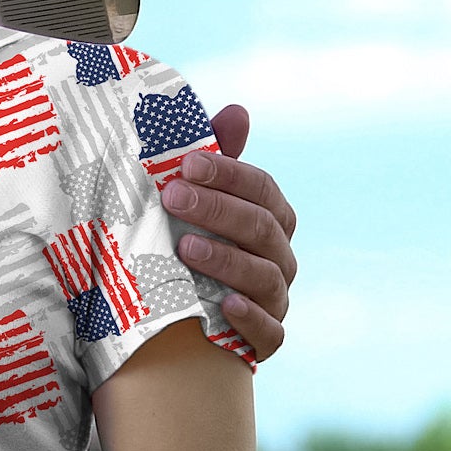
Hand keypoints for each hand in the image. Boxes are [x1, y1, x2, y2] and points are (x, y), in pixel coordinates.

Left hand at [161, 104, 296, 360]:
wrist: (178, 316)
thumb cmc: (189, 241)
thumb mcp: (195, 200)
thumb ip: (215, 159)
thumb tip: (237, 110)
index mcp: (269, 218)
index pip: (261, 189)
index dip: (228, 174)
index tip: (184, 164)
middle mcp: (279, 257)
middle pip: (262, 228)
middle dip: (217, 210)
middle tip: (172, 197)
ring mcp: (275, 299)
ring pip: (265, 277)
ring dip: (227, 260)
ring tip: (185, 248)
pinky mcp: (265, 339)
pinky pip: (270, 332)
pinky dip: (250, 318)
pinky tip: (224, 305)